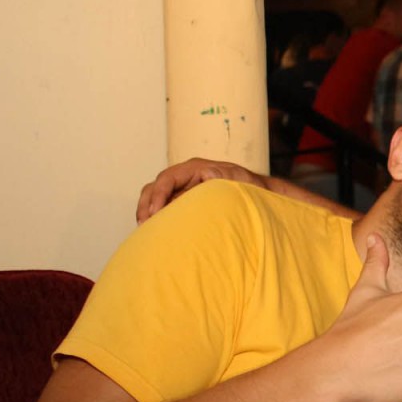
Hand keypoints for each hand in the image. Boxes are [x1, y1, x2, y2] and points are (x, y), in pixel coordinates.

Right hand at [136, 158, 267, 223]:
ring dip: (147, 212)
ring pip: (155, 198)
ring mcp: (183, 189)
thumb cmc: (250, 188)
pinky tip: (155, 232)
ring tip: (145, 231)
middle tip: (144, 225)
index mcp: (196, 168)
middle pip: (155, 187)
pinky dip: (157, 218)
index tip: (155, 212)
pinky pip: (164, 208)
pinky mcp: (184, 202)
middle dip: (146, 205)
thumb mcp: (240, 180)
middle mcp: (185, 177)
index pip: (168, 178)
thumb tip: (207, 173)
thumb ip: (226, 176)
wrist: (258, 195)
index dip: (158, 194)